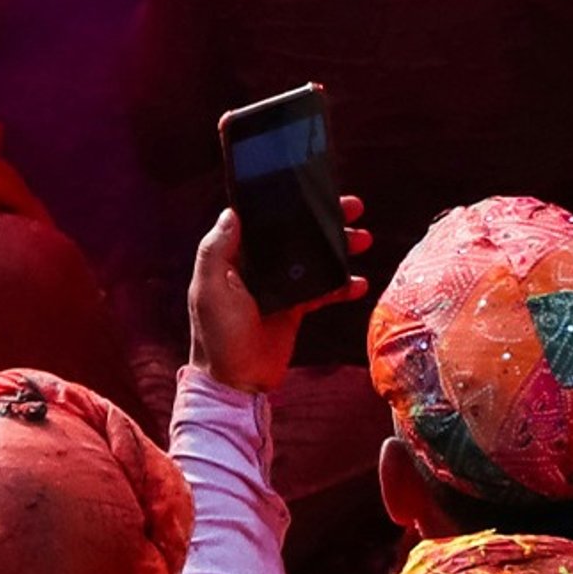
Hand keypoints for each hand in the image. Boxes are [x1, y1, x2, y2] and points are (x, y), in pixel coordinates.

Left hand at [187, 198, 370, 396]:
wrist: (236, 384)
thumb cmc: (217, 336)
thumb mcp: (209, 290)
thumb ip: (216, 251)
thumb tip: (232, 212)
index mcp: (235, 257)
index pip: (264, 220)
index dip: (288, 202)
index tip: (315, 189)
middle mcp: (258, 267)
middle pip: (296, 234)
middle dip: (324, 220)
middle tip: (352, 206)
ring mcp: (279, 287)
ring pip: (313, 258)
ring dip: (339, 248)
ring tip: (363, 239)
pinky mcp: (295, 308)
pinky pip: (323, 290)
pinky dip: (342, 285)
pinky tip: (360, 283)